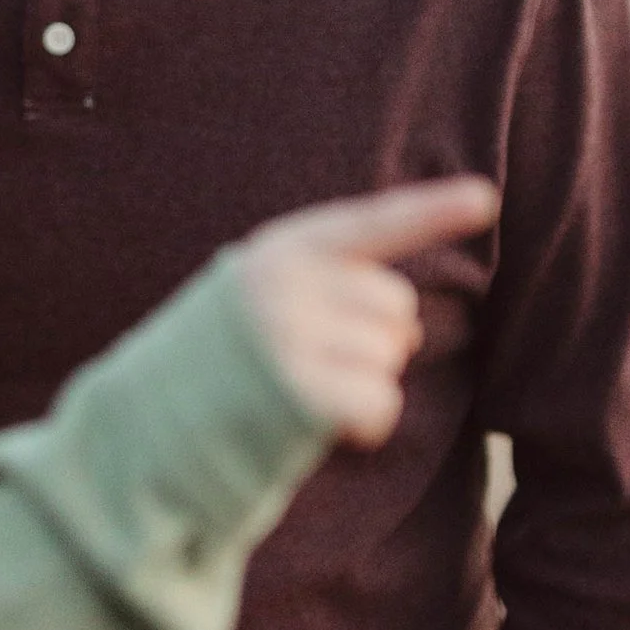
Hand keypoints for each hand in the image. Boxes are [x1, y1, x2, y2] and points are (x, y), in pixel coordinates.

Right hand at [236, 179, 498, 445]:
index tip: (485, 198)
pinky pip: (381, 403)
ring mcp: (287, 339)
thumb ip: (319, 284)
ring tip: (303, 392)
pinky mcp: (297, 395)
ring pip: (390, 357)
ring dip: (364, 384)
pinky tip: (323, 426)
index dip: (432, 210)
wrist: (144, 432)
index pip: (368, 225)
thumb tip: (406, 324)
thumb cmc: (213, 366)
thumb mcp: (253, 297)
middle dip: (376, 340)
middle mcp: (283, 286)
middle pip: (395, 306)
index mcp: (277, 253)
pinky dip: (367, 422)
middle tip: (316, 362)